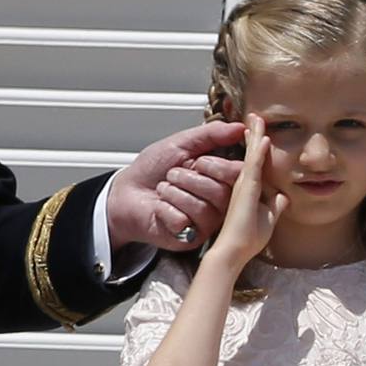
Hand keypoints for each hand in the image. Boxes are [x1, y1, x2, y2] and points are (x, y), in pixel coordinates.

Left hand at [107, 120, 245, 249]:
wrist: (124, 193)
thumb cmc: (152, 169)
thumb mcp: (181, 143)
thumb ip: (211, 135)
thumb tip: (239, 126)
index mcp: (221, 177)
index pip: (241, 175)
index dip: (222, 167)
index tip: (201, 161)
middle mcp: (219, 202)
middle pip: (224, 192)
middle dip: (192, 178)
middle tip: (174, 173)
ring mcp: (206, 222)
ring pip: (204, 208)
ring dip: (175, 192)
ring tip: (164, 188)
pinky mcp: (190, 238)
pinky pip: (184, 221)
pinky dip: (165, 208)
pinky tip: (159, 207)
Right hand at [204, 114, 288, 266]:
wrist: (235, 250)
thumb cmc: (247, 238)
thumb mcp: (268, 219)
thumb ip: (275, 206)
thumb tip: (284, 197)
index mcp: (250, 188)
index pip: (255, 161)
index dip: (256, 145)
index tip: (259, 130)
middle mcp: (245, 183)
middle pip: (251, 153)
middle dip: (254, 133)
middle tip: (256, 116)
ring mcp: (244, 185)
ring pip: (251, 155)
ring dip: (256, 136)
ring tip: (258, 118)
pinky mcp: (246, 190)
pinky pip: (253, 166)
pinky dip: (259, 152)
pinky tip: (264, 139)